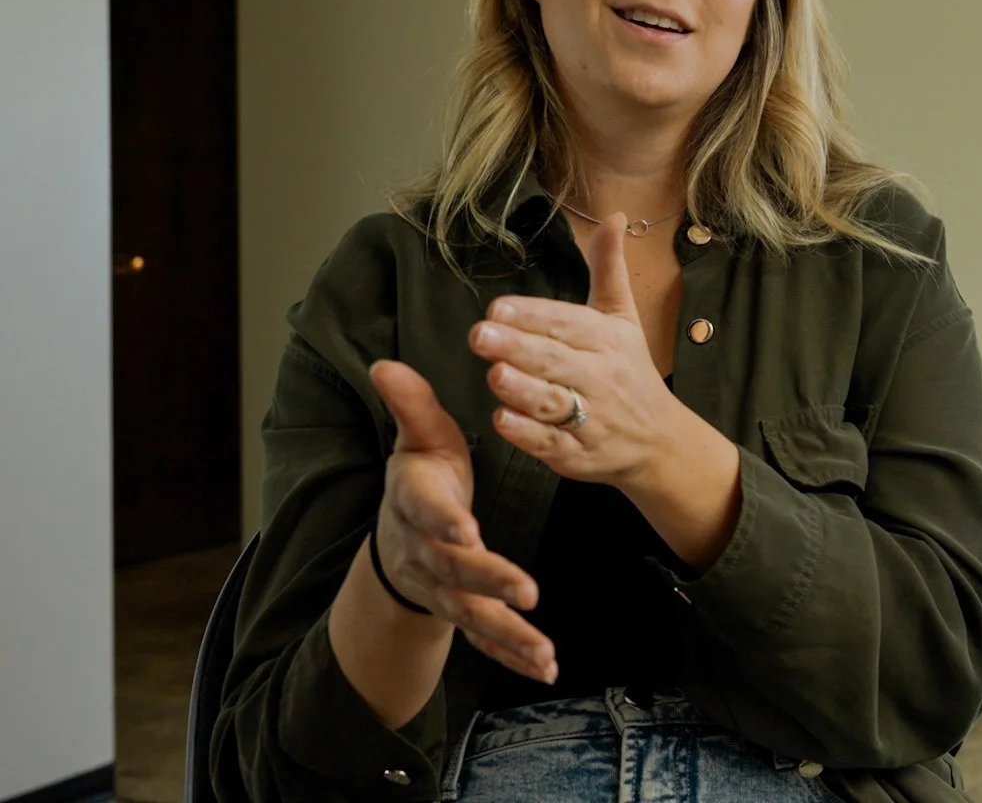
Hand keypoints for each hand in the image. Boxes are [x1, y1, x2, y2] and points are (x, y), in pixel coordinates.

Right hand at [369, 359, 556, 682]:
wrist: (398, 537)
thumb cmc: (421, 479)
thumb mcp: (418, 441)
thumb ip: (412, 407)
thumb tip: (386, 363)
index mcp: (415, 501)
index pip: (427, 511)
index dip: (444, 519)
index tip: (466, 528)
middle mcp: (427, 551)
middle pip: (455, 570)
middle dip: (489, 581)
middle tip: (526, 591)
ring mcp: (443, 587)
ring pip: (473, 614)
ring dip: (508, 633)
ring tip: (544, 650)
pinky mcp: (461, 612)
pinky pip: (486, 638)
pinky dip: (513, 654)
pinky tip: (546, 667)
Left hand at [469, 215, 681, 485]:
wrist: (659, 440)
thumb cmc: (631, 371)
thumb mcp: (623, 317)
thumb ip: (609, 269)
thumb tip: (615, 217)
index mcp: (608, 340)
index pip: (568, 324)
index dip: (533, 315)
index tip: (498, 307)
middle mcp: (601, 377)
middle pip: (556, 360)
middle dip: (518, 347)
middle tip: (479, 334)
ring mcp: (592, 418)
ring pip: (555, 402)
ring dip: (523, 389)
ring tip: (494, 374)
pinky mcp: (580, 455)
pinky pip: (553, 444)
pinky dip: (528, 435)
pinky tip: (503, 420)